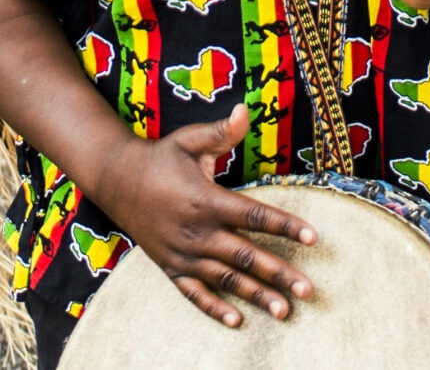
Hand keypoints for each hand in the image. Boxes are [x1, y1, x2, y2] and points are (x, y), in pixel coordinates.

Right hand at [93, 109, 315, 327]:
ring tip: (285, 310)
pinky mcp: (170, 267)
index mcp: (206, 200)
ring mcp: (183, 254)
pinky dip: (215, 309)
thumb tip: (245, 109)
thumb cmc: (160, 158)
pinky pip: (194, 294)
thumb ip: (220, 132)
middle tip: (309, 290)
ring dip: (257, 296)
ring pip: (226, 280)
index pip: (254, 216)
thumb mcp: (189, 140)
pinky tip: (237, 321)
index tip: (313, 237)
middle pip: (246, 257)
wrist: (116, 181)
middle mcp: (197, 232)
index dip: (285, 226)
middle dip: (279, 274)